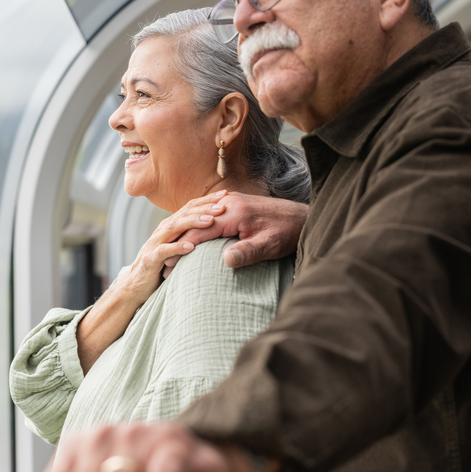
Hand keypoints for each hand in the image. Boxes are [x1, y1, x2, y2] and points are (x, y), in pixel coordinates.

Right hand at [76, 196, 229, 371]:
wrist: (135, 286)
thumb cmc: (162, 267)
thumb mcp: (178, 248)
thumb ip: (191, 237)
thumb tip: (216, 229)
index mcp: (171, 226)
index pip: (190, 207)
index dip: (207, 200)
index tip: (226, 194)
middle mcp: (163, 231)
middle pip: (184, 213)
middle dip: (204, 208)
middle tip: (223, 204)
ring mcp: (155, 244)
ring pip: (175, 228)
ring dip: (193, 223)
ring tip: (211, 221)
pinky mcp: (150, 260)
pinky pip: (164, 251)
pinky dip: (177, 248)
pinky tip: (191, 247)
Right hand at [163, 191, 308, 276]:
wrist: (304, 217)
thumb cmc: (287, 233)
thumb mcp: (269, 245)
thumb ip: (247, 252)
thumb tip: (226, 261)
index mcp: (234, 213)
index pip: (202, 229)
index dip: (186, 247)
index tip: (172, 265)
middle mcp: (229, 206)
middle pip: (195, 222)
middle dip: (179, 244)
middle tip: (167, 267)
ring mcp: (230, 205)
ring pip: (197, 218)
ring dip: (184, 236)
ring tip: (176, 256)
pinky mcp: (235, 207)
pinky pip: (208, 218)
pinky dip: (194, 231)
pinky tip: (191, 245)